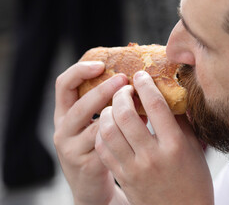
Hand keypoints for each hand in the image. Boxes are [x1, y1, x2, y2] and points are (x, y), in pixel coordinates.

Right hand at [54, 61, 127, 204]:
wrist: (90, 187)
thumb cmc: (96, 147)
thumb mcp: (92, 123)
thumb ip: (104, 103)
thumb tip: (134, 76)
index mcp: (64, 114)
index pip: (63, 85)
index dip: (80, 71)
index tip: (102, 65)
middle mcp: (63, 130)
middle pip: (81, 105)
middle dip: (104, 90)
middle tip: (125, 80)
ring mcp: (72, 149)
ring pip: (97, 126)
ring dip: (120, 113)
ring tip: (140, 104)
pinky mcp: (86, 166)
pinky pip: (108, 145)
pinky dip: (126, 134)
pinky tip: (142, 127)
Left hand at [95, 71, 213, 204]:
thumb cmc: (193, 180)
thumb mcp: (195, 148)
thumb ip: (182, 121)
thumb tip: (172, 93)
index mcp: (175, 146)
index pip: (156, 106)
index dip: (145, 85)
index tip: (141, 75)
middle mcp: (152, 156)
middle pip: (126, 115)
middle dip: (121, 95)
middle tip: (124, 88)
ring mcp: (134, 169)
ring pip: (109, 131)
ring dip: (108, 112)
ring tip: (114, 106)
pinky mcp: (122, 177)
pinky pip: (103, 149)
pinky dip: (103, 132)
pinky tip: (110, 126)